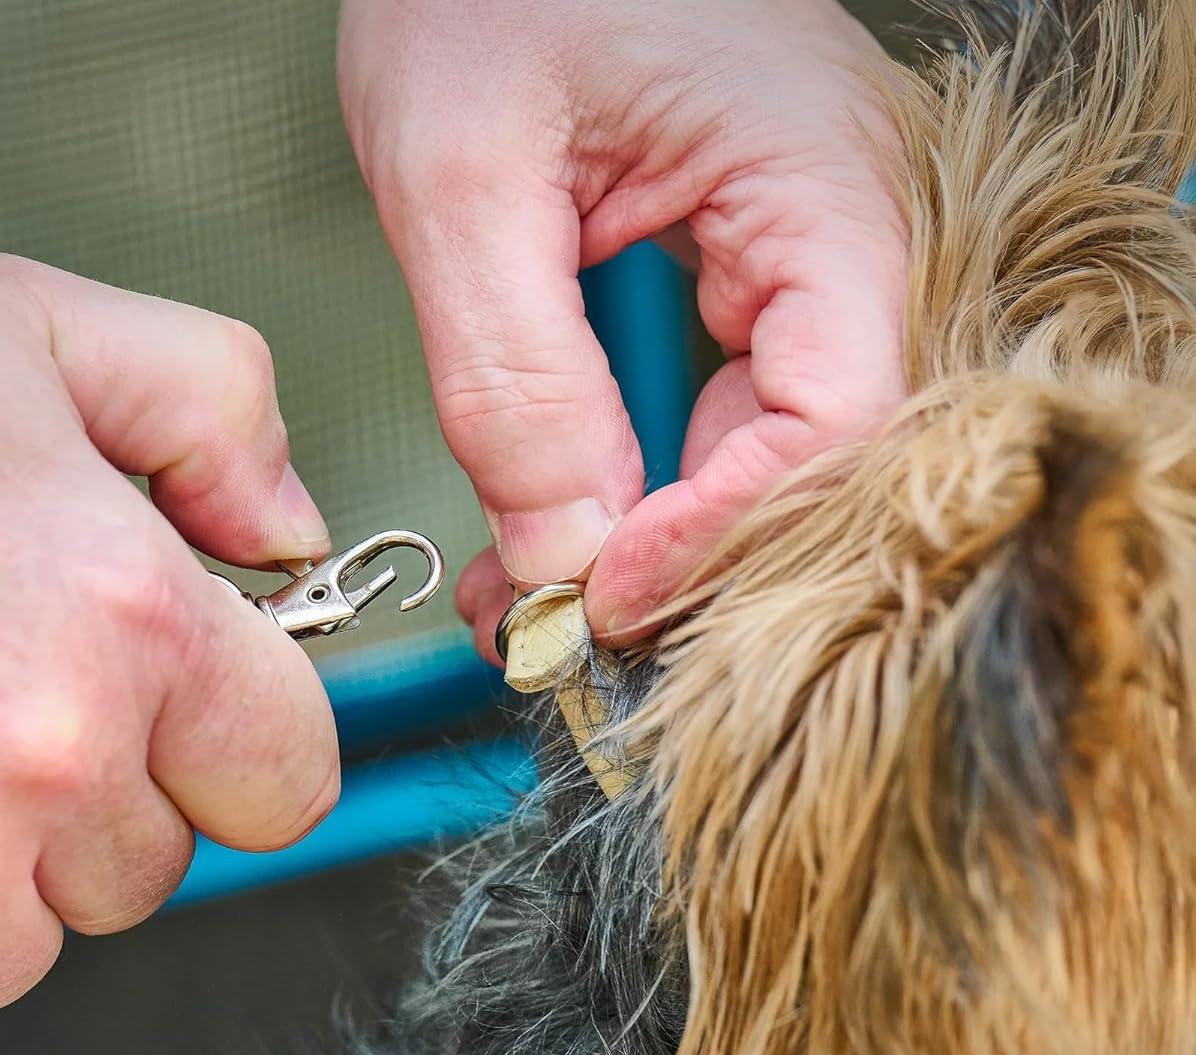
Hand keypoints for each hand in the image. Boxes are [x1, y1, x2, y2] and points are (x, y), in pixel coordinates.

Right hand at [0, 252, 339, 1054]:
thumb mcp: (25, 325)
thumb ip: (212, 410)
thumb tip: (287, 532)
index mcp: (131, 617)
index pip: (286, 778)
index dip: (240, 751)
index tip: (190, 729)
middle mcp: (43, 756)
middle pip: (151, 871)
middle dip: (93, 806)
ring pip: (26, 950)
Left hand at [339, 0, 908, 649]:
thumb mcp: (463, 172)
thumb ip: (513, 377)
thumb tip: (563, 554)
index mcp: (822, 184)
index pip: (829, 423)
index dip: (718, 536)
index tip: (595, 596)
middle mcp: (844, 231)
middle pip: (806, 460)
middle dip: (674, 563)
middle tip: (549, 629)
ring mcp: (803, 258)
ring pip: (756, 455)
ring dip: (643, 543)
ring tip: (521, 597)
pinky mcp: (746, 279)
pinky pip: (716, 419)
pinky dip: (630, 490)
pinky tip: (544, 533)